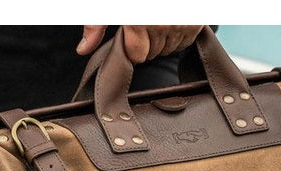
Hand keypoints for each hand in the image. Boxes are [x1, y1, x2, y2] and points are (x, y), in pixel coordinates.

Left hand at [77, 25, 203, 62]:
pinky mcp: (197, 20)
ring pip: (170, 48)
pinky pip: (186, 40)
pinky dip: (178, 32)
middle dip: (146, 41)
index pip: (138, 55)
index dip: (132, 45)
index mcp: (140, 19)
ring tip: (157, 17)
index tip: (130, 31)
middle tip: (143, 20)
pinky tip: (170, 18)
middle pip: (153, 52)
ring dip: (163, 38)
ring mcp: (182, 22)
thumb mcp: (109, 1)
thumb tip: (83, 49)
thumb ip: (96, 24)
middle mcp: (163, 23)